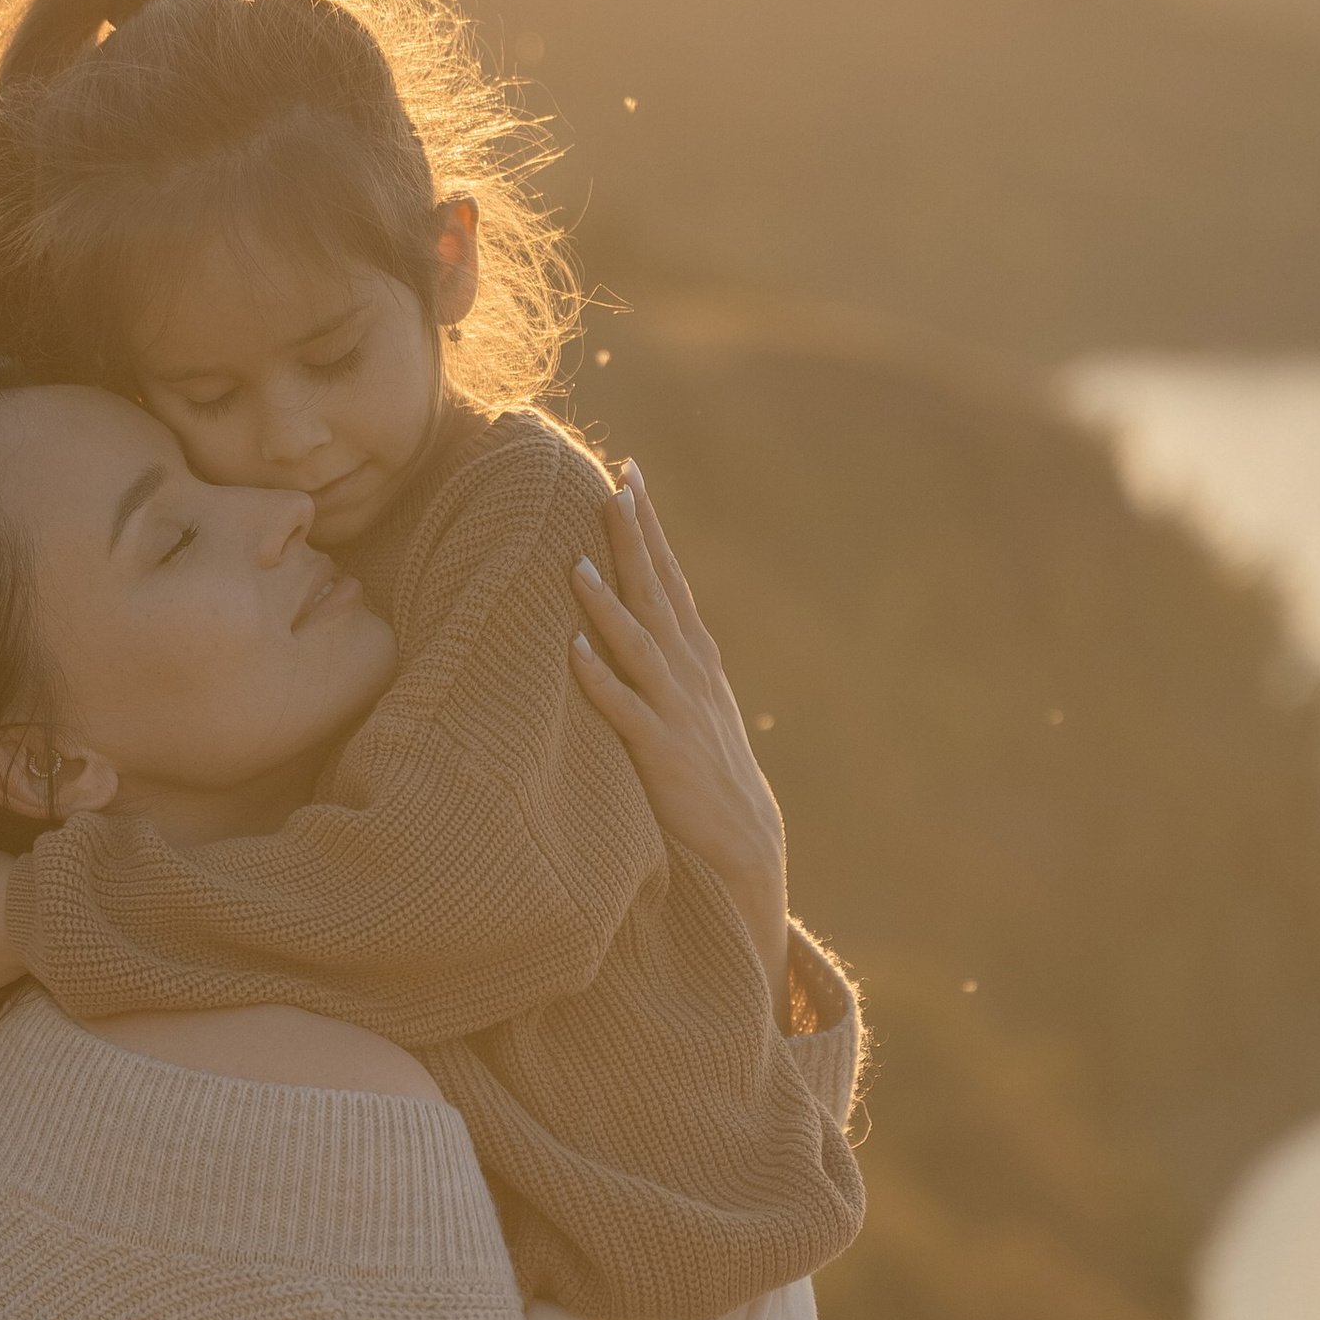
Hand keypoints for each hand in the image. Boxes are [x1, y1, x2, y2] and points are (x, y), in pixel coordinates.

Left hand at [571, 464, 789, 1007]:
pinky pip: (625, 712)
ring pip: (639, 645)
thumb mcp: (694, 702)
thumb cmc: (710, 771)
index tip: (629, 473)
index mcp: (695, 657)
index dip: (649, 527)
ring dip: (609, 605)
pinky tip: (573, 653)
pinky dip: (600, 681)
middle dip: (635, 539)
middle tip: (614, 483)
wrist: (745, 846)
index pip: (668, 577)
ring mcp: (676, 712)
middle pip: (656, 593)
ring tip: (577, 563)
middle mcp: (688, 673)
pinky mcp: (661, 755)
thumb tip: (642, 610)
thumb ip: (668, 656)